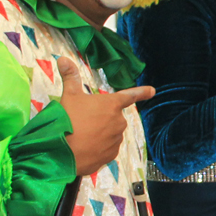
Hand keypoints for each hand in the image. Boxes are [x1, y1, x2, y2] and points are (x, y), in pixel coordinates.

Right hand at [58, 56, 155, 175]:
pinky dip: (98, 148)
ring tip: (81, 135)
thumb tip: (63, 59)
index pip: (129, 95)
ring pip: (110, 134)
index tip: (152, 91)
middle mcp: (118, 121)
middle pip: (112, 117)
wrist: (62, 151)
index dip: (142, 92)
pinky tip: (85, 148)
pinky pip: (107, 149)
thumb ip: (70, 77)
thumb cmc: (67, 120)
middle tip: (82, 121)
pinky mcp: (112, 155)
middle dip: (101, 119)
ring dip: (99, 134)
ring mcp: (116, 140)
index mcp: (111, 104)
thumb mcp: (68, 95)